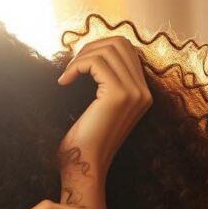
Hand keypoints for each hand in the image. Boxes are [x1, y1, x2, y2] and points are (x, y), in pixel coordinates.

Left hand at [56, 35, 152, 175]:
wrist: (85, 165)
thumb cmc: (85, 139)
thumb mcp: (99, 105)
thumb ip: (105, 81)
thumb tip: (92, 52)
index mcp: (142, 93)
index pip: (126, 49)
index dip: (100, 48)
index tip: (79, 64)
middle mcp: (143, 91)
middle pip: (120, 43)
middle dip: (91, 48)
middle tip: (71, 66)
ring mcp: (134, 93)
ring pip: (107, 50)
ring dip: (81, 58)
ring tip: (67, 75)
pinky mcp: (119, 95)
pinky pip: (97, 62)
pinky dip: (77, 66)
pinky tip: (64, 81)